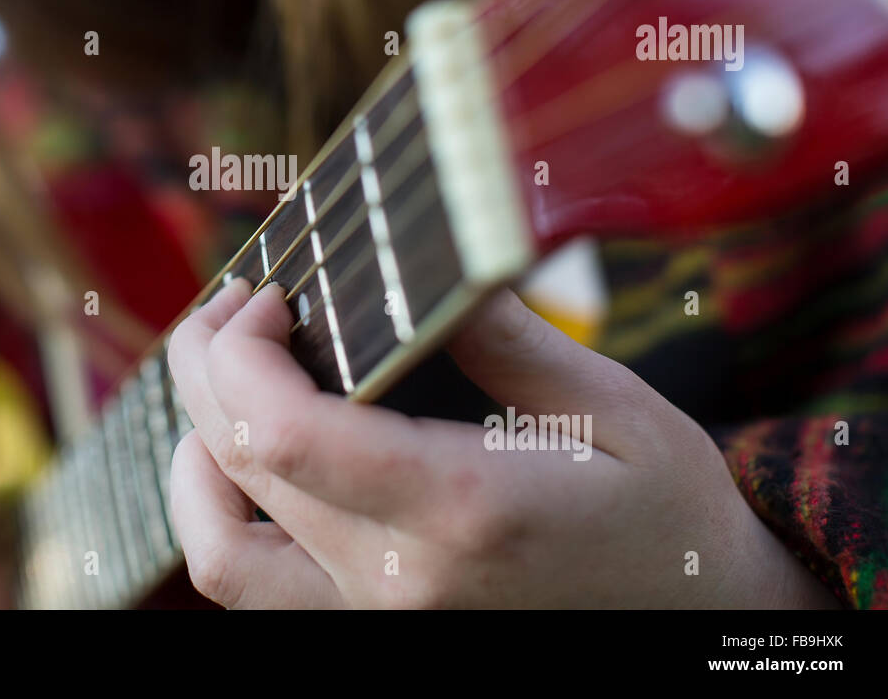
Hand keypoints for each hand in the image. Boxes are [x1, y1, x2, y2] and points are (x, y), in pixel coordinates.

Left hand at [166, 279, 838, 608]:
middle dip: (206, 361)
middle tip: (237, 298)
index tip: (269, 291)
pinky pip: (251, 585)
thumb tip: (430, 264)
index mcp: (460, 509)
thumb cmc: (667, 511)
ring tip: (220, 376)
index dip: (240, 349)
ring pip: (218, 548)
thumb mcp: (615, 407)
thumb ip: (508, 338)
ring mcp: (377, 615)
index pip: (279, 433)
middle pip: (235, 466)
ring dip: (193, 448)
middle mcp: (398, 577)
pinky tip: (238, 457)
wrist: (694, 619)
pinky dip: (216, 515)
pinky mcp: (371, 624)